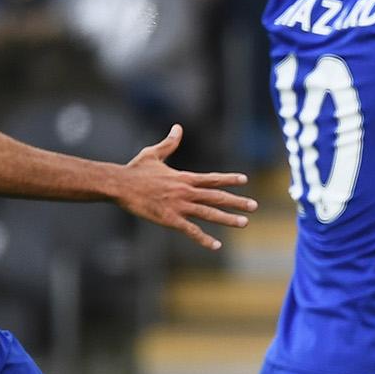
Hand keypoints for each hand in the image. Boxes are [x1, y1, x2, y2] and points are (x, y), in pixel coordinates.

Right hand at [116, 124, 257, 250]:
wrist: (120, 185)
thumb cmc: (135, 170)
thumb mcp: (153, 154)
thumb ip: (169, 143)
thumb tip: (178, 127)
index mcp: (184, 177)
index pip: (212, 178)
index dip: (229, 179)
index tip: (244, 180)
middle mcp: (186, 191)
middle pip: (217, 196)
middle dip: (237, 201)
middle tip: (254, 206)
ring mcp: (180, 206)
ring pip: (209, 213)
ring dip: (228, 219)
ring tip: (244, 223)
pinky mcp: (170, 219)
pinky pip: (191, 231)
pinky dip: (204, 239)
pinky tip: (216, 245)